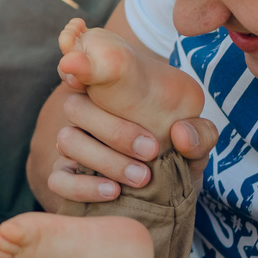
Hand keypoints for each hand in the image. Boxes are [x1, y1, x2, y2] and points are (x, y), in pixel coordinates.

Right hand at [43, 83, 216, 204]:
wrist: (172, 190)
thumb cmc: (178, 153)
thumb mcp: (198, 140)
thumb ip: (200, 133)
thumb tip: (180, 134)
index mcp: (112, 91)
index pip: (84, 67)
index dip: (79, 66)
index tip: (79, 69)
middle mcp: (87, 113)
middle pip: (76, 107)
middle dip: (115, 130)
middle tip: (152, 150)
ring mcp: (74, 144)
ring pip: (68, 140)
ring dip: (105, 159)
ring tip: (142, 177)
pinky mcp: (66, 177)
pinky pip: (58, 179)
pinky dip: (83, 186)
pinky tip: (112, 191)